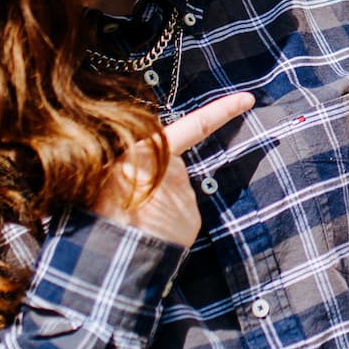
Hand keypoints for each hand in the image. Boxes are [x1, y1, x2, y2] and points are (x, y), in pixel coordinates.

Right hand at [92, 92, 253, 246]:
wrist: (113, 249)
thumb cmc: (99, 208)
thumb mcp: (107, 169)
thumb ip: (131, 162)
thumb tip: (142, 175)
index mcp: (152, 149)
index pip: (196, 125)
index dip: (224, 110)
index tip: (248, 99)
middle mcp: (176, 168)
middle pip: (170, 171)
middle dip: (155, 186)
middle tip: (128, 204)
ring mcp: (187, 194)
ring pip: (172, 197)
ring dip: (157, 207)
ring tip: (132, 221)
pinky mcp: (192, 219)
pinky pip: (178, 218)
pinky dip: (165, 226)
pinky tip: (147, 235)